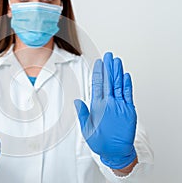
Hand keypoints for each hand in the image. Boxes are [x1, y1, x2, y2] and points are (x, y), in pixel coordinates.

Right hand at [74, 52, 136, 168]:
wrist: (117, 152)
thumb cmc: (101, 141)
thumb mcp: (86, 129)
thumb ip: (82, 113)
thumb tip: (78, 101)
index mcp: (98, 107)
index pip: (98, 85)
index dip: (99, 72)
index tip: (99, 63)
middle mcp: (109, 104)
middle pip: (109, 81)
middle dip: (109, 67)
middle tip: (109, 56)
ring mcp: (120, 106)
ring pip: (119, 85)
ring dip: (118, 72)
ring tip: (117, 61)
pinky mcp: (130, 110)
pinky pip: (128, 94)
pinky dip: (127, 84)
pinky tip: (126, 75)